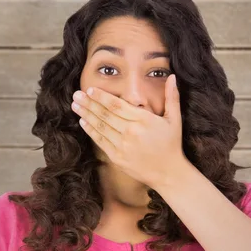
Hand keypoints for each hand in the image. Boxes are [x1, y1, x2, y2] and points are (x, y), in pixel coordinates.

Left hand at [71, 74, 187, 189]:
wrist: (168, 173)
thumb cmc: (171, 144)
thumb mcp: (175, 119)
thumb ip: (172, 97)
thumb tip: (173, 76)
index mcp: (143, 120)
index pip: (117, 105)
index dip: (102, 97)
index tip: (90, 89)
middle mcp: (131, 132)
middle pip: (105, 114)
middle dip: (89, 103)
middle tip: (76, 94)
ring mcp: (122, 146)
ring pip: (100, 126)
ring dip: (86, 115)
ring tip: (75, 105)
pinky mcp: (117, 157)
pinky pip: (101, 141)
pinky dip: (91, 131)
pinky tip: (83, 121)